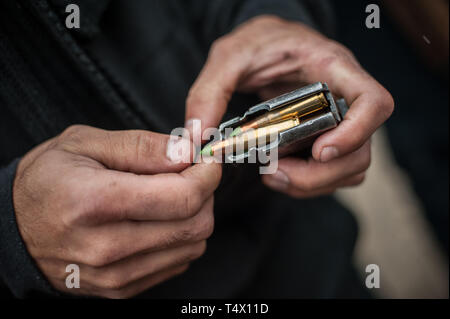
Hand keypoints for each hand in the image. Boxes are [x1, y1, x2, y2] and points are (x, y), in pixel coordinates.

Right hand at [13, 125, 220, 297]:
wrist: (13, 229)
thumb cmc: (46, 181)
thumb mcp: (85, 144)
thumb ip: (142, 147)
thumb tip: (187, 151)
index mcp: (96, 203)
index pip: (183, 197)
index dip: (207, 174)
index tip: (207, 159)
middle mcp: (107, 247)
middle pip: (195, 225)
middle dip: (205, 193)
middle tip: (189, 173)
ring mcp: (116, 275)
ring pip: (192, 246)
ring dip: (194, 216)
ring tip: (170, 195)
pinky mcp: (121, 288)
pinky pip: (177, 262)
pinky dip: (179, 237)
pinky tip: (158, 219)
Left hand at [186, 15, 393, 197]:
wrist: (267, 44)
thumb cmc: (258, 43)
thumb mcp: (228, 56)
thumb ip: (209, 93)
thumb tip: (197, 138)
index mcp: (333, 68)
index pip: (374, 102)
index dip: (358, 132)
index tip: (321, 151)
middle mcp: (344, 98)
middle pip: (361, 151)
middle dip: (319, 174)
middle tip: (275, 174)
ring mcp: (338, 122)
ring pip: (349, 168)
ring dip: (311, 183)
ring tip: (272, 176)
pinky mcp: (325, 138)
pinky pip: (332, 173)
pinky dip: (308, 183)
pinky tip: (278, 173)